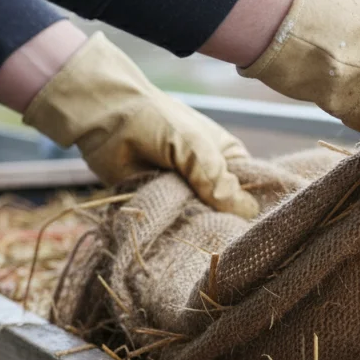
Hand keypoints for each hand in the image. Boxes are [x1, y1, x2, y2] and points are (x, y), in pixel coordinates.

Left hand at [23, 33, 258, 217]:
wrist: (105, 119)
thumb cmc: (157, 121)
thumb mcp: (196, 147)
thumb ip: (218, 179)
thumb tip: (246, 212)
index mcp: (229, 161)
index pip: (253, 193)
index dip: (252, 211)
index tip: (250, 231)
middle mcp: (210, 181)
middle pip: (226, 214)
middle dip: (221, 225)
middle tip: (217, 239)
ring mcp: (185, 196)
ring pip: (200, 224)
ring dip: (194, 230)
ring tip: (192, 239)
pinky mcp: (160, 206)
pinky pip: (173, 227)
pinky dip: (172, 232)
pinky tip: (174, 240)